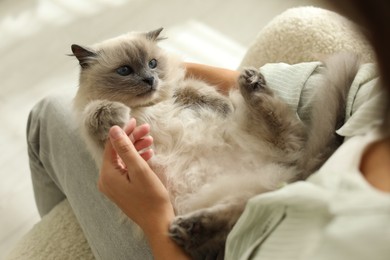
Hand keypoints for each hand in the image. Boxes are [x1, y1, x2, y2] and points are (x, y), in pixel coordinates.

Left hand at [98, 119, 174, 235]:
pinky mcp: (122, 189)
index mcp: (107, 175)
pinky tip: (148, 154)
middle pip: (118, 152)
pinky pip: (127, 169)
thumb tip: (113, 129)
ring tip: (150, 140)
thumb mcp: (139, 170)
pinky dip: (137, 160)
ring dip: (136, 148)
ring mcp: (114, 186)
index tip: (136, 121)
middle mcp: (106, 180)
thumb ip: (126, 148)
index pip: (112, 146)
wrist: (158, 222)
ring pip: (123, 160)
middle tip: (147, 129)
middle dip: (133, 139)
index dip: (124, 131)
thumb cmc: (150, 198)